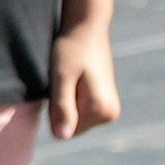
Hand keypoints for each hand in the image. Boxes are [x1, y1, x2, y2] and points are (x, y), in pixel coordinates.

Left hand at [48, 20, 119, 137]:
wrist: (87, 28)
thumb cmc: (71, 49)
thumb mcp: (61, 76)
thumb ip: (62, 107)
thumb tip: (62, 137)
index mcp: (101, 109)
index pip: (64, 131)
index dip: (55, 109)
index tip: (61, 84)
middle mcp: (110, 114)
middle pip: (71, 128)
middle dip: (61, 107)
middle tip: (65, 79)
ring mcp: (110, 110)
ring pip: (74, 120)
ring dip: (66, 102)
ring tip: (71, 78)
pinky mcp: (105, 104)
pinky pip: (79, 112)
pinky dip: (72, 98)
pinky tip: (76, 80)